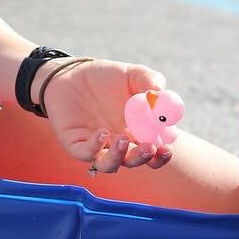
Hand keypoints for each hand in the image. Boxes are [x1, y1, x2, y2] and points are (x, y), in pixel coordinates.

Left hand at [39, 59, 171, 173]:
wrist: (71, 74)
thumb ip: (150, 81)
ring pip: (110, 165)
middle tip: (149, 147)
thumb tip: (161, 94)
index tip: (167, 146)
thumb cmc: (105, 77)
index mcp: (137, 132)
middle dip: (143, 158)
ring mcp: (98, 146)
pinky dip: (95, 147)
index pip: (154, 152)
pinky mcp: (77, 144)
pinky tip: (102, 132)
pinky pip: (86, 154)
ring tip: (122, 139)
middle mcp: (119, 144)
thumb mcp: (132, 74)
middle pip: (134, 161)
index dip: (162, 154)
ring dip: (119, 156)